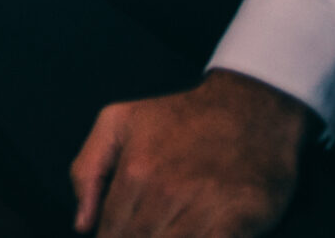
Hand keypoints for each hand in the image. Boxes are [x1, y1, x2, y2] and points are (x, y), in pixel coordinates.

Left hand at [71, 71, 309, 237]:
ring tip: (165, 229)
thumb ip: (87, 170)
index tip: (118, 235)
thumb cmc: (179, 116)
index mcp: (134, 171)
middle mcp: (167, 193)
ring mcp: (205, 209)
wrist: (252, 109)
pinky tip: (195, 234)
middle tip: (144, 230)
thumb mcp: (118, 122)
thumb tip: (82, 225)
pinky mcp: (241, 221)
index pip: (110, 232)